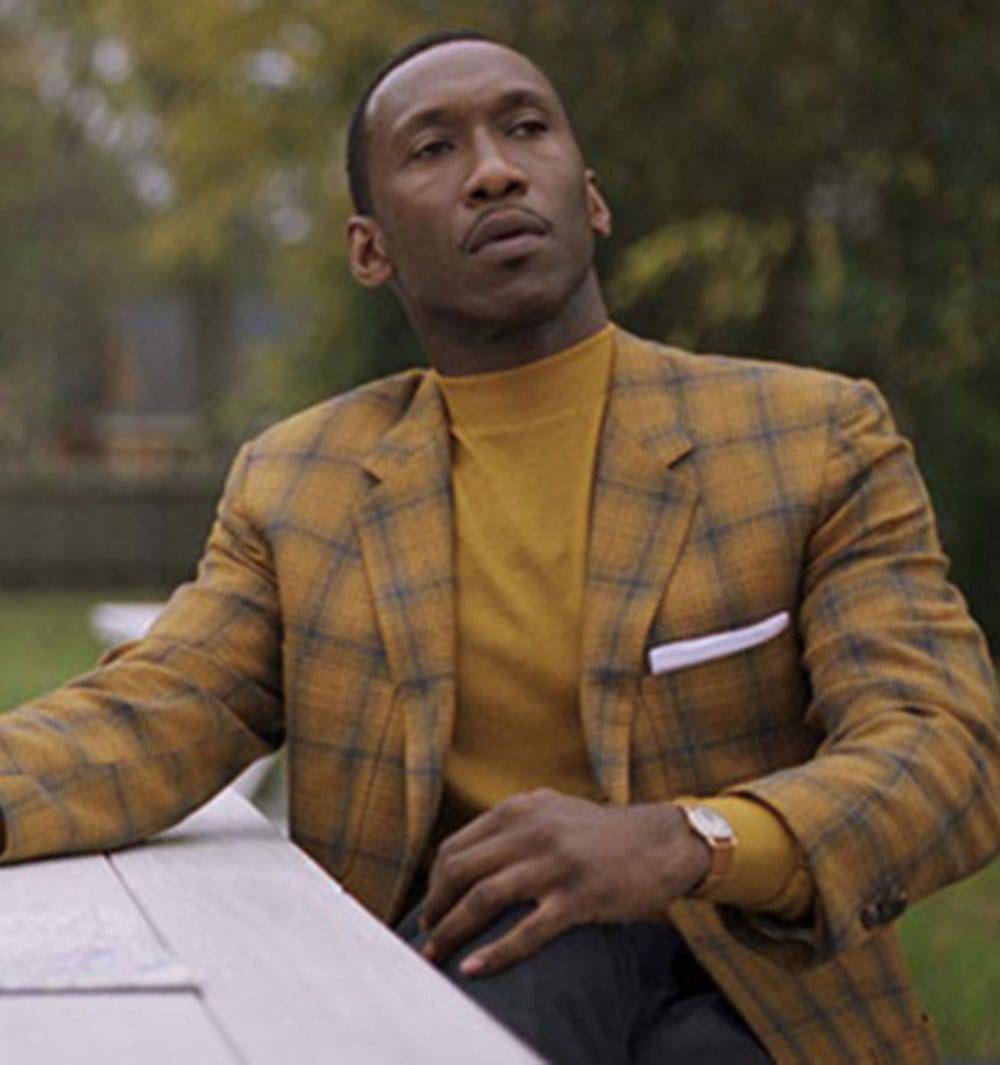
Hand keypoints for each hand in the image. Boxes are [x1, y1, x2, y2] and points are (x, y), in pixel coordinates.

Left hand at [420, 788, 709, 976]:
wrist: (662, 842)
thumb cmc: (601, 833)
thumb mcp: (551, 811)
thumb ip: (513, 823)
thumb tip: (468, 855)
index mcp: (520, 809)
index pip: (456, 846)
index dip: (435, 883)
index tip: (430, 909)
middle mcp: (532, 830)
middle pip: (461, 871)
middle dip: (435, 908)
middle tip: (429, 936)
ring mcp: (555, 863)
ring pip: (484, 899)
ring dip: (453, 932)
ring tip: (438, 956)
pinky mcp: (579, 896)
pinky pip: (527, 931)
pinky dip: (496, 953)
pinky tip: (476, 970)